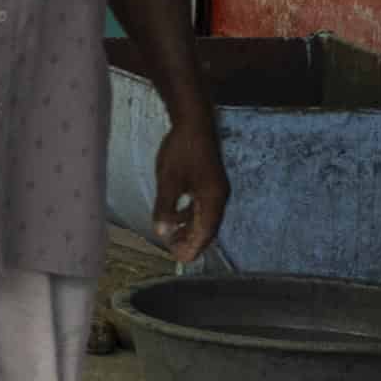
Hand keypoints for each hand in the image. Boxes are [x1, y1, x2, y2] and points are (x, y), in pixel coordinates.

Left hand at [152, 123, 230, 265]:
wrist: (194, 121)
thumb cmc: (181, 149)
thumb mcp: (168, 180)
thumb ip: (165, 208)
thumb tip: (162, 232)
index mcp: (213, 199)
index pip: (205, 232)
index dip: (192, 248)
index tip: (179, 259)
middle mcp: (219, 196)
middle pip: (208, 228)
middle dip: (191, 242)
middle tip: (174, 252)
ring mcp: (217, 189)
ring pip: (205, 217)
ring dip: (190, 229)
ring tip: (173, 238)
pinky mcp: (211, 181)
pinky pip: (203, 206)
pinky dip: (191, 215)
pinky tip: (177, 217)